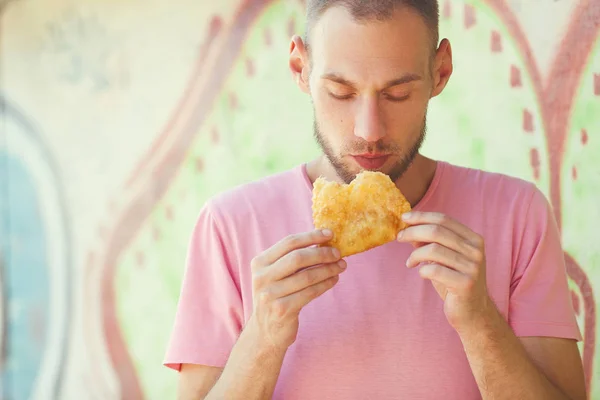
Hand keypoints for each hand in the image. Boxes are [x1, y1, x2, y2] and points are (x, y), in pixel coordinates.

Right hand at [248, 229, 345, 352]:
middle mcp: (262, 277)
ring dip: (328, 269)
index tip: (329, 234)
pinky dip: (325, 284)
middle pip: (297, 257)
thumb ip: (292, 259)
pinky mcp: (282, 309)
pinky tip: (334, 279)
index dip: (311, 236)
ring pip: (307, 276)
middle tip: (338, 252)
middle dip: (322, 253)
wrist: (265, 331)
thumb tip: (323, 242)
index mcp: (259, 262)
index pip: (288, 242)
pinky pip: (310, 292)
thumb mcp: (276, 275)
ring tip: (341, 265)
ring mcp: (270, 294)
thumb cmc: (277, 297)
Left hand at [397, 212, 494, 331]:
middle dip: (413, 232)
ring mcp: (472, 267)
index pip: (444, 220)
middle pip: (436, 232)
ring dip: (415, 255)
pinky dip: (422, 270)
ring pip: (433, 250)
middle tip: (399, 237)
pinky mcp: (465, 284)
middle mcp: (476, 251)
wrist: (473, 313)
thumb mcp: (444, 258)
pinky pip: (434, 270)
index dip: (421, 216)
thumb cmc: (454, 282)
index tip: (403, 218)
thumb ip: (430, 242)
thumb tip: (408, 225)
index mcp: (473, 240)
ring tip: (410, 263)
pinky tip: (421, 274)